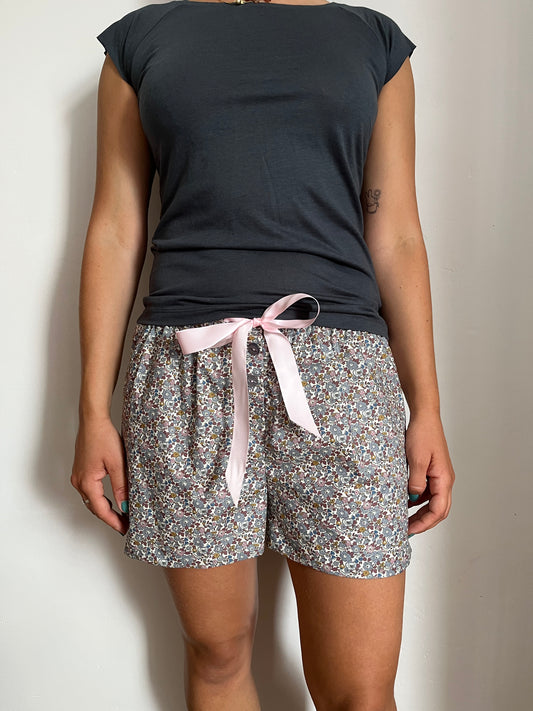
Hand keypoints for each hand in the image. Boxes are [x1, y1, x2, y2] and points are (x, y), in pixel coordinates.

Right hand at [71, 416, 128, 535]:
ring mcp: (78, 476)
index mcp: (87, 482)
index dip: (113, 521)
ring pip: (92, 500)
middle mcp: (79, 482)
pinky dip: (100, 499)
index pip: (101, 510)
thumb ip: (121, 486)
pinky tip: (111, 500)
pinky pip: (90, 491)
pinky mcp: (81, 471)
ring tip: (121, 515)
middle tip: (125, 524)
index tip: (124, 529)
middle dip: (110, 517)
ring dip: (105, 508)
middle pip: (95, 507)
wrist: (93, 421)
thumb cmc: (103, 437)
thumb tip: (125, 505)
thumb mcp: (117, 464)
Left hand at [405, 411, 454, 536]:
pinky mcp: (432, 470)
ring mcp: (439, 475)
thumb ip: (415, 481)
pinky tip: (405, 501)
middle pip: (438, 510)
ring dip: (420, 512)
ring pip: (433, 501)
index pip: (438, 510)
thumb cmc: (422, 434)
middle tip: (406, 530)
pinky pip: (427, 491)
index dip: (425, 523)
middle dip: (423, 522)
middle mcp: (445, 479)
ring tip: (404, 519)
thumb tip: (412, 499)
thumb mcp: (416, 459)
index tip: (410, 530)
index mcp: (444, 479)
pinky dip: (417, 500)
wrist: (424, 416)